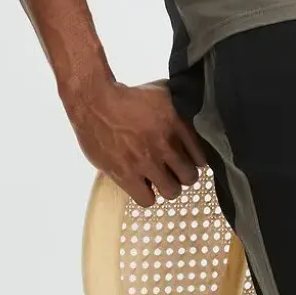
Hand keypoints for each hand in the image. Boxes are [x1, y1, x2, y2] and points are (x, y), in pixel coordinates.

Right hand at [67, 77, 208, 207]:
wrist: (95, 101)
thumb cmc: (126, 96)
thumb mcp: (162, 95)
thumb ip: (180, 110)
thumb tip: (192, 117)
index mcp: (177, 125)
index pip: (201, 157)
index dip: (194, 162)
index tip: (188, 161)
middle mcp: (164, 145)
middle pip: (189, 177)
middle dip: (183, 176)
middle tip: (174, 172)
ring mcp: (146, 161)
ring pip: (171, 191)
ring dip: (167, 187)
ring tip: (159, 181)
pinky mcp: (126, 174)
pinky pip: (147, 199)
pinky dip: (147, 195)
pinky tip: (142, 186)